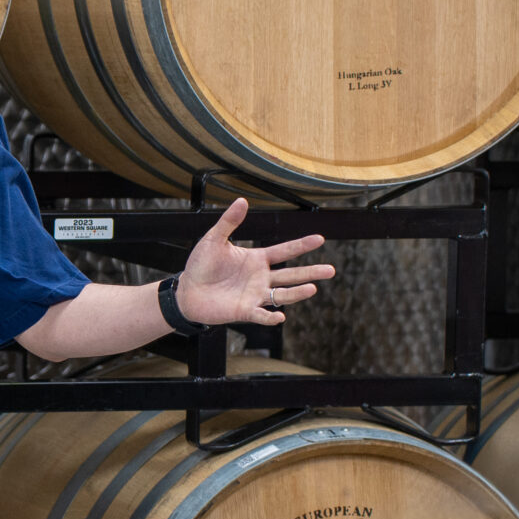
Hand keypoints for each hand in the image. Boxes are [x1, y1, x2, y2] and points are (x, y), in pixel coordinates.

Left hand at [176, 197, 332, 326]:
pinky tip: (279, 316)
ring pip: (282, 295)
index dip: (301, 245)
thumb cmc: (200, 265)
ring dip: (297, 293)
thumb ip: (229, 222)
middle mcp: (261, 278)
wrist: (186, 291)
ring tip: (313, 288)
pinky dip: (270, 317)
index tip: (320, 238)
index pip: (284, 251)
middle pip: (291, 275)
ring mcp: (255, 295)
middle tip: (331, 270)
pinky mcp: (244, 311)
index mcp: (257, 259)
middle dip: (311, 272)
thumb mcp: (213, 239)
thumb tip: (242, 200)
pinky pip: (261, 315)